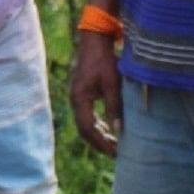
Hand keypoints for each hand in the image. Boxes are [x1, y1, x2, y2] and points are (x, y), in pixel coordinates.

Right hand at [67, 29, 121, 155]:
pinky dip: (97, 124)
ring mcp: (77, 97)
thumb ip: (115, 107)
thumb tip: (119, 131)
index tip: (115, 152)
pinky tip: (109, 128)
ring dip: (99, 134)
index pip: (87, 128)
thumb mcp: (113, 84)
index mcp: (80, 98)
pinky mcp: (82, 94)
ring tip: (115, 144)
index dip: (101, 143)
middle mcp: (75, 100)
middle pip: (84, 129)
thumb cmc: (104, 60)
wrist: (94, 40)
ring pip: (85, 123)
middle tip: (116, 152)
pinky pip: (87, 115)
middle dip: (100, 142)